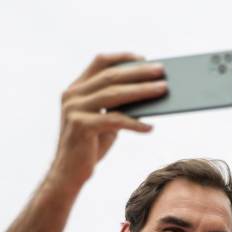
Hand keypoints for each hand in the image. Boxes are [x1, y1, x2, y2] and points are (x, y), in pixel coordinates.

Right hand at [47, 52, 166, 191]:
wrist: (68, 173)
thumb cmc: (90, 147)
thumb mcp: (104, 122)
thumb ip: (117, 106)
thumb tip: (147, 94)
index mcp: (76, 89)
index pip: (99, 62)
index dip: (122, 58)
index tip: (145, 58)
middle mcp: (72, 95)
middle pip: (111, 76)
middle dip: (139, 72)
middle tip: (162, 71)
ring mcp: (74, 109)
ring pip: (115, 94)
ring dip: (142, 91)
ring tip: (163, 90)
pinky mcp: (81, 126)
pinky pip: (115, 120)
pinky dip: (135, 123)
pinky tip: (150, 127)